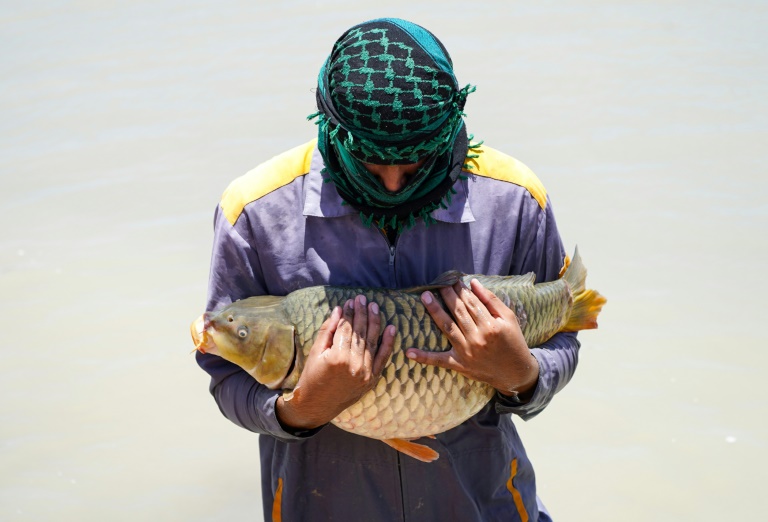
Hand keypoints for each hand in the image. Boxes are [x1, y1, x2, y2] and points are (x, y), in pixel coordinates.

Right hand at [276, 295, 394, 429]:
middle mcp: (354, 365)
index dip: (349, 313)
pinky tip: (391, 328)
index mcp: (338, 357)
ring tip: (374, 307)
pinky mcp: (372, 379)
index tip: (350, 301)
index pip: (346, 329)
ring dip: (374, 322)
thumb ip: (328, 330)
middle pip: (360, 332)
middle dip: (362, 313)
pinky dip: (388, 343)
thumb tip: (339, 309)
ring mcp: (365, 373)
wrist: (317, 405)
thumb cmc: (312, 377)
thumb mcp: (316, 352)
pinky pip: (382, 358)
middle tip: (363, 298)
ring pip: (372, 341)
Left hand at [406, 279, 538, 398]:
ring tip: (425, 297)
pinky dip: (424, 357)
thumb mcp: (508, 318)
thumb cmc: (513, 341)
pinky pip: (439, 361)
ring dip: (434, 311)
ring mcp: (467, 352)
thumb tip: (473, 283)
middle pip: (458, 312)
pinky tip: (409, 352)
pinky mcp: (459, 364)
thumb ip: (491, 300)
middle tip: (438, 283)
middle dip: (447, 295)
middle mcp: (478, 337)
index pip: (471, 303)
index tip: (453, 279)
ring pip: (447, 327)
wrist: (515, 372)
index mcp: (491, 325)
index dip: (461, 290)